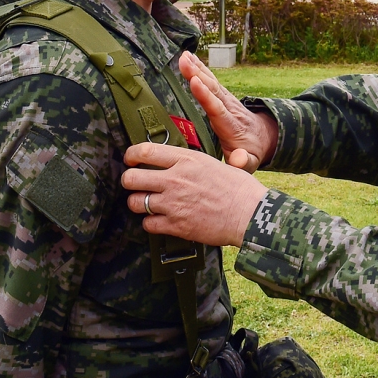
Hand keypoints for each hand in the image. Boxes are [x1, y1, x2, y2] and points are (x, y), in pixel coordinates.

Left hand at [121, 143, 267, 246]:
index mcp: (186, 160)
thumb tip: (176, 162)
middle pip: (131, 178)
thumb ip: (190, 162)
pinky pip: (148, 224)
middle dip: (129, 181)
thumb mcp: (213, 163)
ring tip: (146, 202)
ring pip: (136, 202)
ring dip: (138, 202)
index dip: (131, 155)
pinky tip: (159, 220)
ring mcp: (173, 203)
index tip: (130, 159)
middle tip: (134, 183)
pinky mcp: (176, 225)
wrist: (249, 213)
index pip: (145, 151)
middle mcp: (175, 179)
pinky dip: (150, 223)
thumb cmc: (238, 188)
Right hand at [178, 51, 277, 171]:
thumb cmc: (251, 153)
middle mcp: (229, 109)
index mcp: (231, 126)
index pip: (217, 109)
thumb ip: (244, 162)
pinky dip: (201, 69)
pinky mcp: (223, 97)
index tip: (195, 82)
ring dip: (198, 68)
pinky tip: (190, 58)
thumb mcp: (251, 162)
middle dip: (198, 75)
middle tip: (184, 61)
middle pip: (213, 90)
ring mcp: (227, 101)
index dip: (206, 96)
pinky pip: (211, 81)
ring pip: (212, 82)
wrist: (264, 138)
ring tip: (184, 56)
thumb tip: (238, 160)